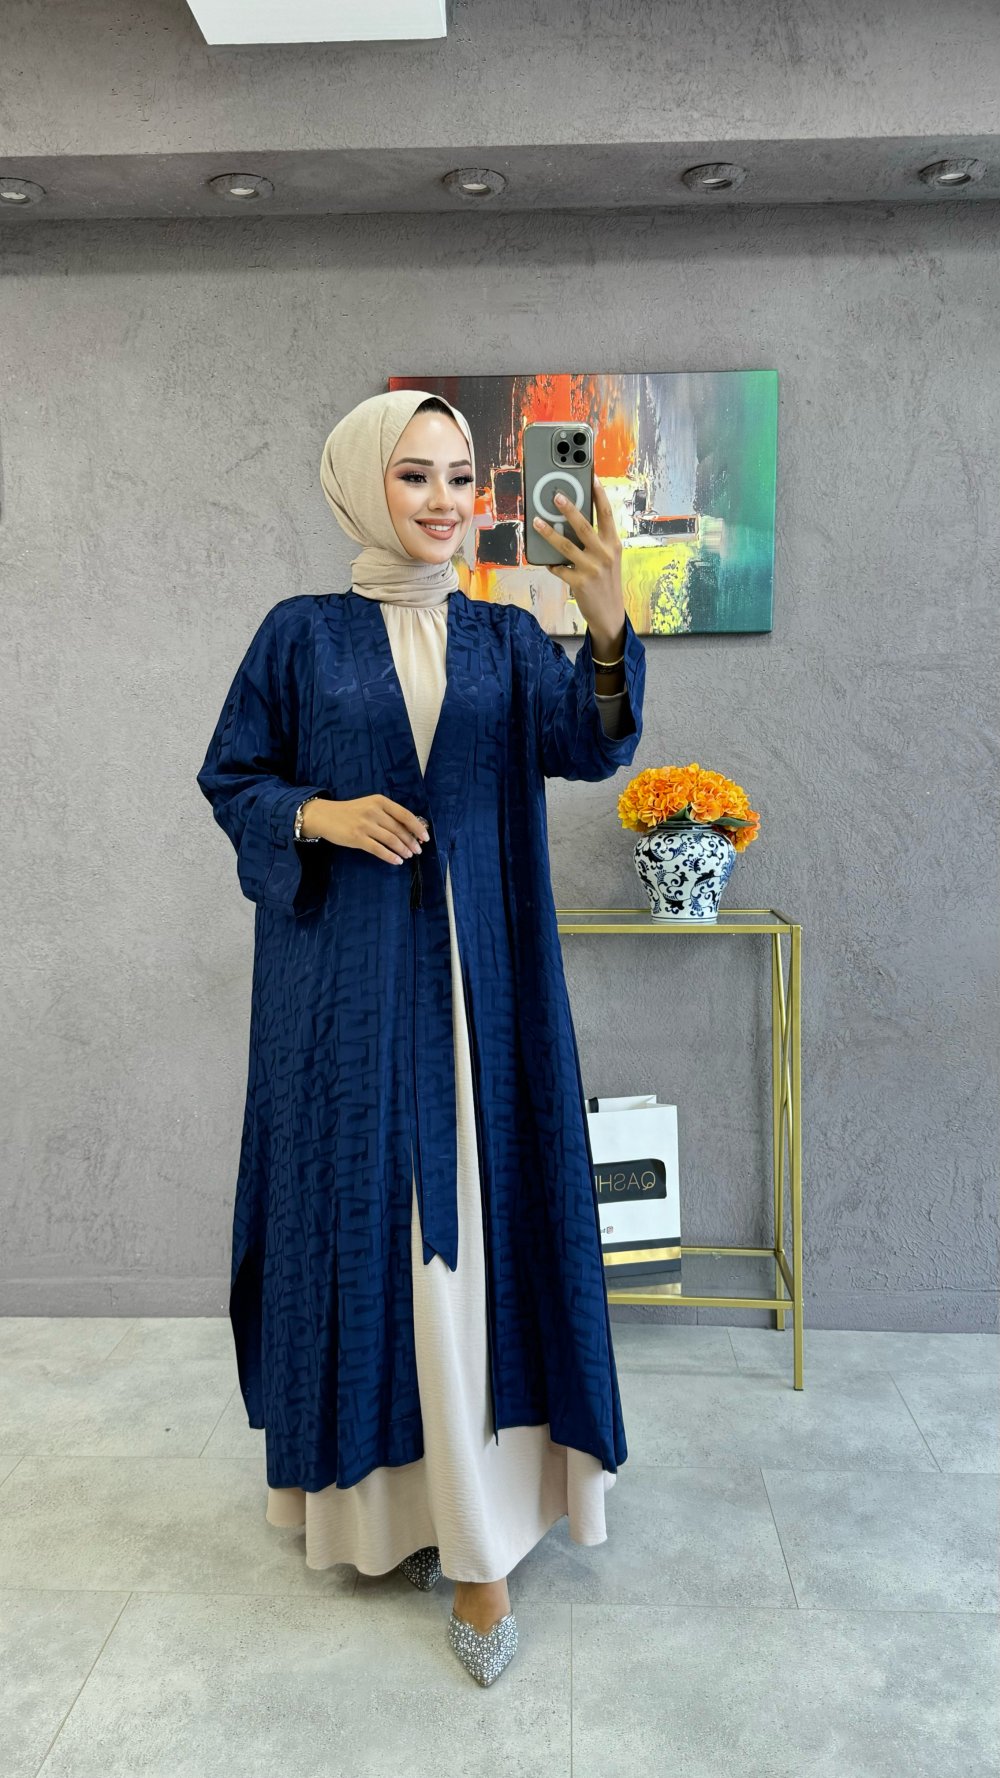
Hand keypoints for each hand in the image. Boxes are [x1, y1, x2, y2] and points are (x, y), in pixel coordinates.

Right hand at [305, 794, 429, 864]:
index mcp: (380, 801)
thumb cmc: (350, 812)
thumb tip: (409, 830)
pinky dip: (390, 856)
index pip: (405, 815)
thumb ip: (387, 815)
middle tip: (417, 850)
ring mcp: (365, 825)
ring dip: (403, 849)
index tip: (425, 837)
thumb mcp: (370, 806)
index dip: (417, 827)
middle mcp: (374, 811)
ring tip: (409, 856)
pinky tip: (397, 861)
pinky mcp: (357, 838)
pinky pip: (378, 849)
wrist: (325, 815)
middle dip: (411, 841)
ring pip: (391, 839)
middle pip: (399, 829)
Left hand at [531, 474, 625, 656]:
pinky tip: (545, 561)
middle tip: (555, 495)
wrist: (610, 614)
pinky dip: (551, 564)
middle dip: (568, 508)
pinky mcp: (579, 582)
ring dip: (548, 532)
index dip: (599, 495)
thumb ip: (597, 542)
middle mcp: (604, 554)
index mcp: (613, 544)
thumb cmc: (606, 582)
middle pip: (584, 525)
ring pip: (566, 545)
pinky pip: (559, 568)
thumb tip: (573, 523)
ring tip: (536, 521)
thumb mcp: (609, 559)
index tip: (592, 477)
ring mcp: (592, 568)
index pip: (607, 514)